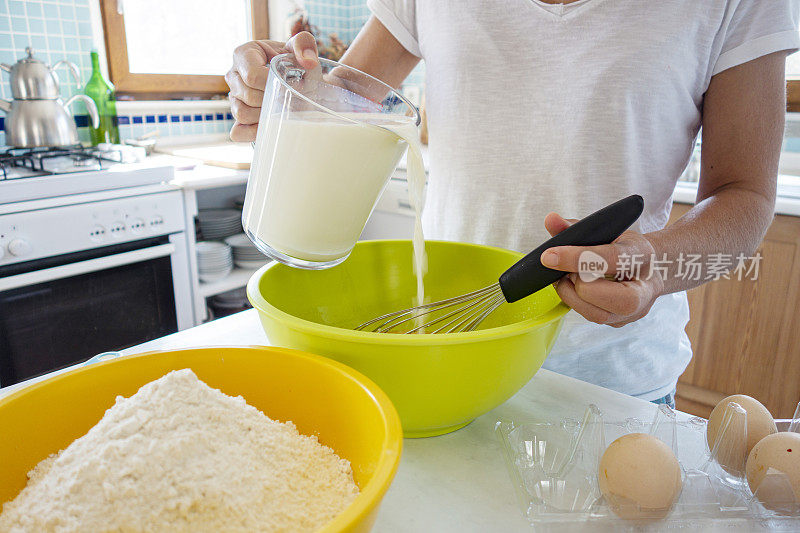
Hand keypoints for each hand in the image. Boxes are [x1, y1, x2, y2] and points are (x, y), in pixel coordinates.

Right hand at [226, 32, 318, 140]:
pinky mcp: (237, 118)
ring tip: (283, 110)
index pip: (252, 75)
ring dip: (266, 116)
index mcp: (244, 55)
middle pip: (248, 96)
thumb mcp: (300, 47)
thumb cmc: (294, 62)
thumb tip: (309, 62)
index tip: (291, 86)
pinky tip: (272, 127)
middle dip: (273, 101)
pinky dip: (255, 133)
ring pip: (242, 114)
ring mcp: (233, 98)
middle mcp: (233, 76)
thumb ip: (304, 44)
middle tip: (291, 100)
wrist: (296, 80)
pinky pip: (238, 132)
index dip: (272, 85)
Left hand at [539, 213, 664, 327]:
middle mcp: (643, 288)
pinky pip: (592, 317)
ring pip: (595, 313)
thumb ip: (576, 227)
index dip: (575, 257)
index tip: (549, 256)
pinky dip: (576, 302)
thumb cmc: (626, 248)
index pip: (609, 258)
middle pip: (605, 295)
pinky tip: (574, 289)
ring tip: (567, 279)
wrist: (653, 269)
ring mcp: (634, 311)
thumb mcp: (607, 231)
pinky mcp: (620, 322)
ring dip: (571, 295)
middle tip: (567, 271)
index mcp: (641, 255)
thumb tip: (550, 219)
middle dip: (578, 284)